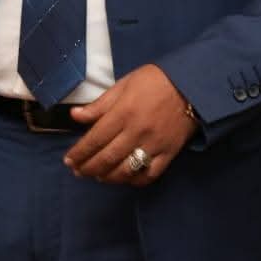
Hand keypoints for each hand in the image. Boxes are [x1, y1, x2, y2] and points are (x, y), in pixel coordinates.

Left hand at [64, 65, 197, 185]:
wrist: (192, 84)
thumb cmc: (154, 80)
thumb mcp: (124, 84)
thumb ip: (100, 104)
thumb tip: (75, 116)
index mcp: (123, 113)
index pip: (95, 139)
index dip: (80, 152)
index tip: (69, 160)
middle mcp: (136, 132)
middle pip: (107, 158)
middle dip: (88, 168)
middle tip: (78, 171)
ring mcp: (153, 145)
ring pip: (126, 170)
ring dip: (108, 177)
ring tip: (98, 176)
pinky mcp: (169, 153)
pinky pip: (149, 174)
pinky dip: (134, 180)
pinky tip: (125, 178)